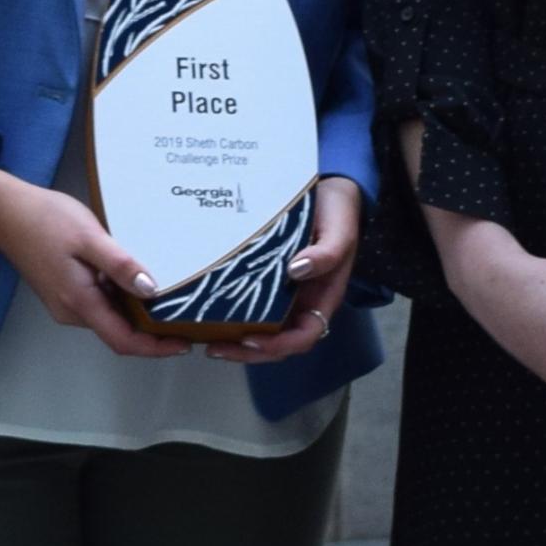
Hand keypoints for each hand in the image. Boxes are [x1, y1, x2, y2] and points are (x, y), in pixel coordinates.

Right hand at [0, 181, 191, 358]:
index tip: (185, 343)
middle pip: (119, 332)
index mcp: (80, 303)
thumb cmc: (47, 220)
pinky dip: (121, 298)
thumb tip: (151, 290)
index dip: (156, 347)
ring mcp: (66, 304)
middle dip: (152, 330)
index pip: (124, 341)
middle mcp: (72, 312)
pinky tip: (136, 278)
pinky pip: (100, 303)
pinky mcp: (64, 292)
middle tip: (186, 314)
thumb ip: (120, 265)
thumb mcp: (90, 237)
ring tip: (170, 294)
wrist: (5, 212)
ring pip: (110, 317)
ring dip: (137, 312)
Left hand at [205, 177, 362, 364]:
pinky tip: (208, 312)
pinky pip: (251, 306)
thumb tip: (296, 270)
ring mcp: (285, 296)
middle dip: (247, 352)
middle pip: (278, 343)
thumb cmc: (338, 214)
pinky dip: (232, 316)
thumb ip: (326, 254)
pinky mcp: (267, 282)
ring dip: (236, 341)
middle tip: (214, 348)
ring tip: (205, 340)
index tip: (251, 339)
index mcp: (322, 299)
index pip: (303, 336)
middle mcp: (302, 304)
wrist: (329, 192)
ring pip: (262, 330)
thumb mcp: (339, 232)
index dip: (278, 345)